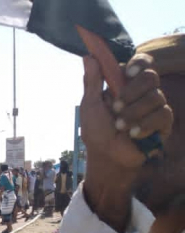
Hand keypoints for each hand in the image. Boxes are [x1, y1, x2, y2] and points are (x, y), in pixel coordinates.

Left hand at [80, 54, 172, 174]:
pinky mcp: (163, 122)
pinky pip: (162, 115)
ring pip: (156, 96)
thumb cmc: (97, 131)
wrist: (107, 157)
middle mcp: (143, 91)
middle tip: (116, 108)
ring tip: (120, 126)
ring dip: (133, 113)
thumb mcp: (90, 106)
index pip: (143, 63)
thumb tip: (88, 56)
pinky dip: (144, 125)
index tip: (127, 73)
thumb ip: (92, 82)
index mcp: (126, 84)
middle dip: (131, 93)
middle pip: (151, 76)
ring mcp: (155, 106)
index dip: (139, 64)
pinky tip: (133, 134)